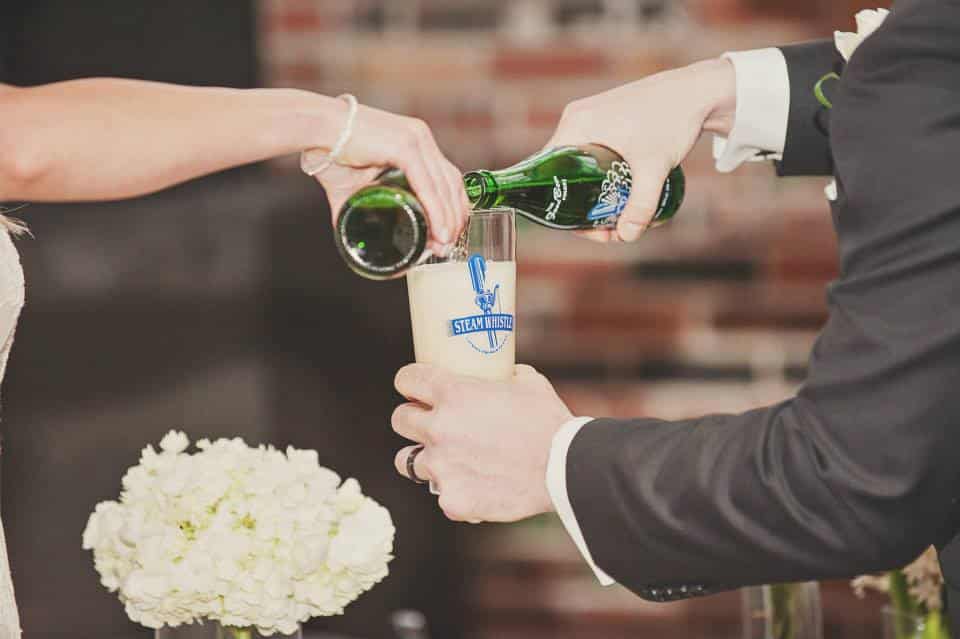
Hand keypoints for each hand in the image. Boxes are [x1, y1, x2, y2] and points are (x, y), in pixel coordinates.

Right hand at [313, 103, 468, 250]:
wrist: (312, 130)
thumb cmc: (328, 153)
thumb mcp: (353, 187)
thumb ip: (359, 208)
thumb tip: (350, 235)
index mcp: (416, 142)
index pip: (447, 177)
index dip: (453, 207)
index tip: (449, 232)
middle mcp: (421, 137)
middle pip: (452, 182)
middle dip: (454, 217)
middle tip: (447, 244)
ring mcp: (415, 139)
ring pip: (444, 185)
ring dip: (448, 218)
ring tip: (444, 243)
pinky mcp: (404, 145)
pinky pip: (427, 183)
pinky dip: (436, 209)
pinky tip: (438, 229)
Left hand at [391, 364, 573, 522]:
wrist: (565, 467)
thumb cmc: (549, 421)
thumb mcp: (527, 381)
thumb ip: (504, 375)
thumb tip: (501, 373)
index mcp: (452, 393)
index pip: (407, 379)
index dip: (409, 382)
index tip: (414, 388)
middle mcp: (438, 428)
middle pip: (399, 420)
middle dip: (412, 419)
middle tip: (430, 423)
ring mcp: (442, 467)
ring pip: (408, 462)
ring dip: (426, 458)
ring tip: (447, 460)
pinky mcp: (452, 499)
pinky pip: (441, 494)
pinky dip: (455, 491)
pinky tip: (476, 487)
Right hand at [546, 58, 735, 241]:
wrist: (699, 90)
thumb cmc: (673, 120)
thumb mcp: (654, 167)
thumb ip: (641, 205)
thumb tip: (627, 237)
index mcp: (576, 124)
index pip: (550, 171)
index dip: (562, 205)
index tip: (585, 225)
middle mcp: (576, 118)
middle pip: (564, 172)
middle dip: (583, 204)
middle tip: (604, 228)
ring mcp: (590, 116)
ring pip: (580, 165)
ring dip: (593, 191)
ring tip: (617, 215)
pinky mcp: (606, 119)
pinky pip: (592, 153)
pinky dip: (601, 174)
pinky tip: (619, 191)